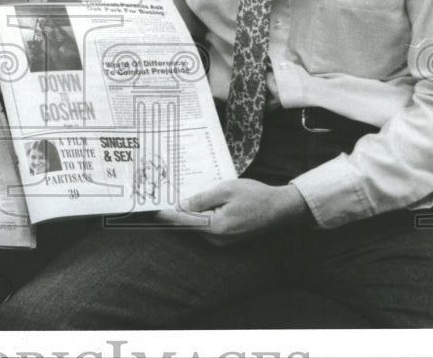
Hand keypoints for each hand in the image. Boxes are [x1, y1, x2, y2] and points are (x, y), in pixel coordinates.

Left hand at [156, 179, 308, 245]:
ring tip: (186, 195)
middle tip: (167, 195)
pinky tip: (204, 203)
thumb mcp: (226, 190)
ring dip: (192, 213)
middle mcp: (217, 239)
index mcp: (216, 227)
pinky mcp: (227, 240)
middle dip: (179, 211)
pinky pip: (209, 228)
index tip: (152, 210)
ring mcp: (223, 242)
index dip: (167, 215)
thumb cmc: (255, 196)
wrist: (280, 209)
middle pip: (190, 225)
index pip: (184, 221)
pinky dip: (203, 216)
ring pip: (199, 226)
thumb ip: (202, 199)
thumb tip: (181, 205)